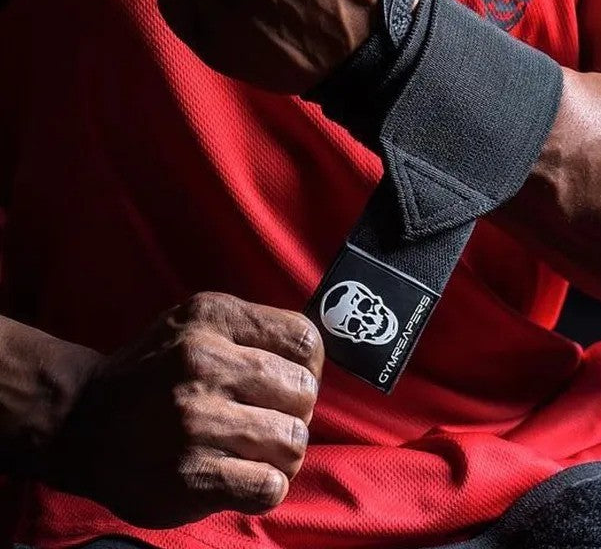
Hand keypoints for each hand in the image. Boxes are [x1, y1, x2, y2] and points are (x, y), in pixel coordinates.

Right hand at [45, 292, 323, 527]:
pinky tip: (243, 474)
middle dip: (295, 410)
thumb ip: (256, 330)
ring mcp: (194, 422)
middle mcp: (202, 364)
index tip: (289, 379)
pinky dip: (266, 485)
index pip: (304, 340)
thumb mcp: (198, 322)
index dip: (309, 365)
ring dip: (283, 451)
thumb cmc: (156, 369)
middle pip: (304, 393)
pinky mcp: (189, 477)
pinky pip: (270, 486)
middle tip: (267, 416)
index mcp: (212, 317)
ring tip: (256, 448)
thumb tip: (317, 357)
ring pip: (293, 442)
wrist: (80, 421)